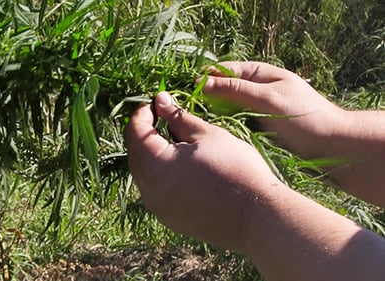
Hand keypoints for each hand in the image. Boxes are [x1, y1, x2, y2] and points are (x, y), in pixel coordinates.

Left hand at [124, 91, 282, 251]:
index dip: (144, 112)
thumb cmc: (236, 168)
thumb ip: (178, 117)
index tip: (158, 102)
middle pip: (135, 152)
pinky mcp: (169, 218)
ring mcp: (157, 207)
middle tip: (166, 118)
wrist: (258, 216)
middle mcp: (148, 189)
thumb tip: (160, 100)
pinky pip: (155, 191)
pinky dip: (162, 175)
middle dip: (145, 132)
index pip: (135, 130)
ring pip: (144, 173)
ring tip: (176, 142)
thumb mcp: (207, 134)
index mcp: (155, 164)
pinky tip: (182, 167)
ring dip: (153, 154)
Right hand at [201, 61, 384, 206]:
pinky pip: (233, 125)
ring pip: (225, 109)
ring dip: (212, 115)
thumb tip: (202, 82)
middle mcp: (255, 90)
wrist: (332, 147)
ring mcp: (255, 111)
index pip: (224, 70)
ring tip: (193, 125)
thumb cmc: (303, 117)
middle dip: (205, 98)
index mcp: (259, 74)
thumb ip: (235, 90)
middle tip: (185, 111)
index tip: (186, 91)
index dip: (205, 78)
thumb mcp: (267, 98)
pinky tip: (210, 136)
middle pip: (222, 90)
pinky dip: (222, 128)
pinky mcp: (256, 130)